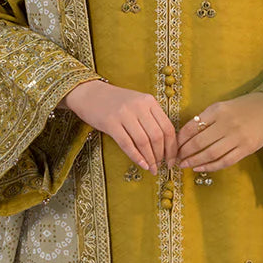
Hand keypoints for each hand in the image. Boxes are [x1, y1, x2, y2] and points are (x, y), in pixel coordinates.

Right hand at [59, 80, 175, 174]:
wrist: (89, 93)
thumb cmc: (116, 102)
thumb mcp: (138, 103)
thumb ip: (151, 118)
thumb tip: (165, 145)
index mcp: (149, 101)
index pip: (168, 127)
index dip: (172, 147)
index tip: (172, 159)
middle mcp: (139, 106)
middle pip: (157, 136)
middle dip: (162, 155)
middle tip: (161, 166)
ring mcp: (124, 114)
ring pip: (144, 141)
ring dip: (150, 158)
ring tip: (152, 169)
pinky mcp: (110, 123)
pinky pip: (127, 144)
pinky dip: (137, 157)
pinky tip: (142, 165)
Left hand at [175, 92, 262, 171]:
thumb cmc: (243, 107)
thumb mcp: (223, 106)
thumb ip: (207, 118)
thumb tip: (186, 135)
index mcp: (218, 110)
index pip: (193, 126)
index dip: (180, 139)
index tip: (173, 146)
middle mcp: (227, 123)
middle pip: (200, 142)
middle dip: (184, 152)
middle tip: (175, 158)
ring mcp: (238, 137)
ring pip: (211, 154)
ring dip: (194, 161)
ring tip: (184, 165)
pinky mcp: (247, 148)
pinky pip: (225, 161)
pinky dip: (210, 167)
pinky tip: (200, 168)